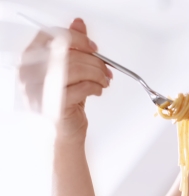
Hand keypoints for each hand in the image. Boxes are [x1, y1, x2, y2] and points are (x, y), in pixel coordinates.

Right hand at [19, 18, 112, 139]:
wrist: (68, 127)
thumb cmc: (68, 97)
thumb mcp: (72, 68)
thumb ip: (73, 45)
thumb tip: (79, 23)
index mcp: (31, 59)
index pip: (52, 37)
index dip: (76, 39)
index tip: (93, 48)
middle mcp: (29, 73)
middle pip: (67, 54)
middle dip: (93, 61)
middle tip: (106, 69)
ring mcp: (38, 90)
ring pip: (75, 70)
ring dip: (96, 74)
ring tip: (103, 81)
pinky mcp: (53, 106)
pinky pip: (80, 88)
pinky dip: (95, 87)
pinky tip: (97, 90)